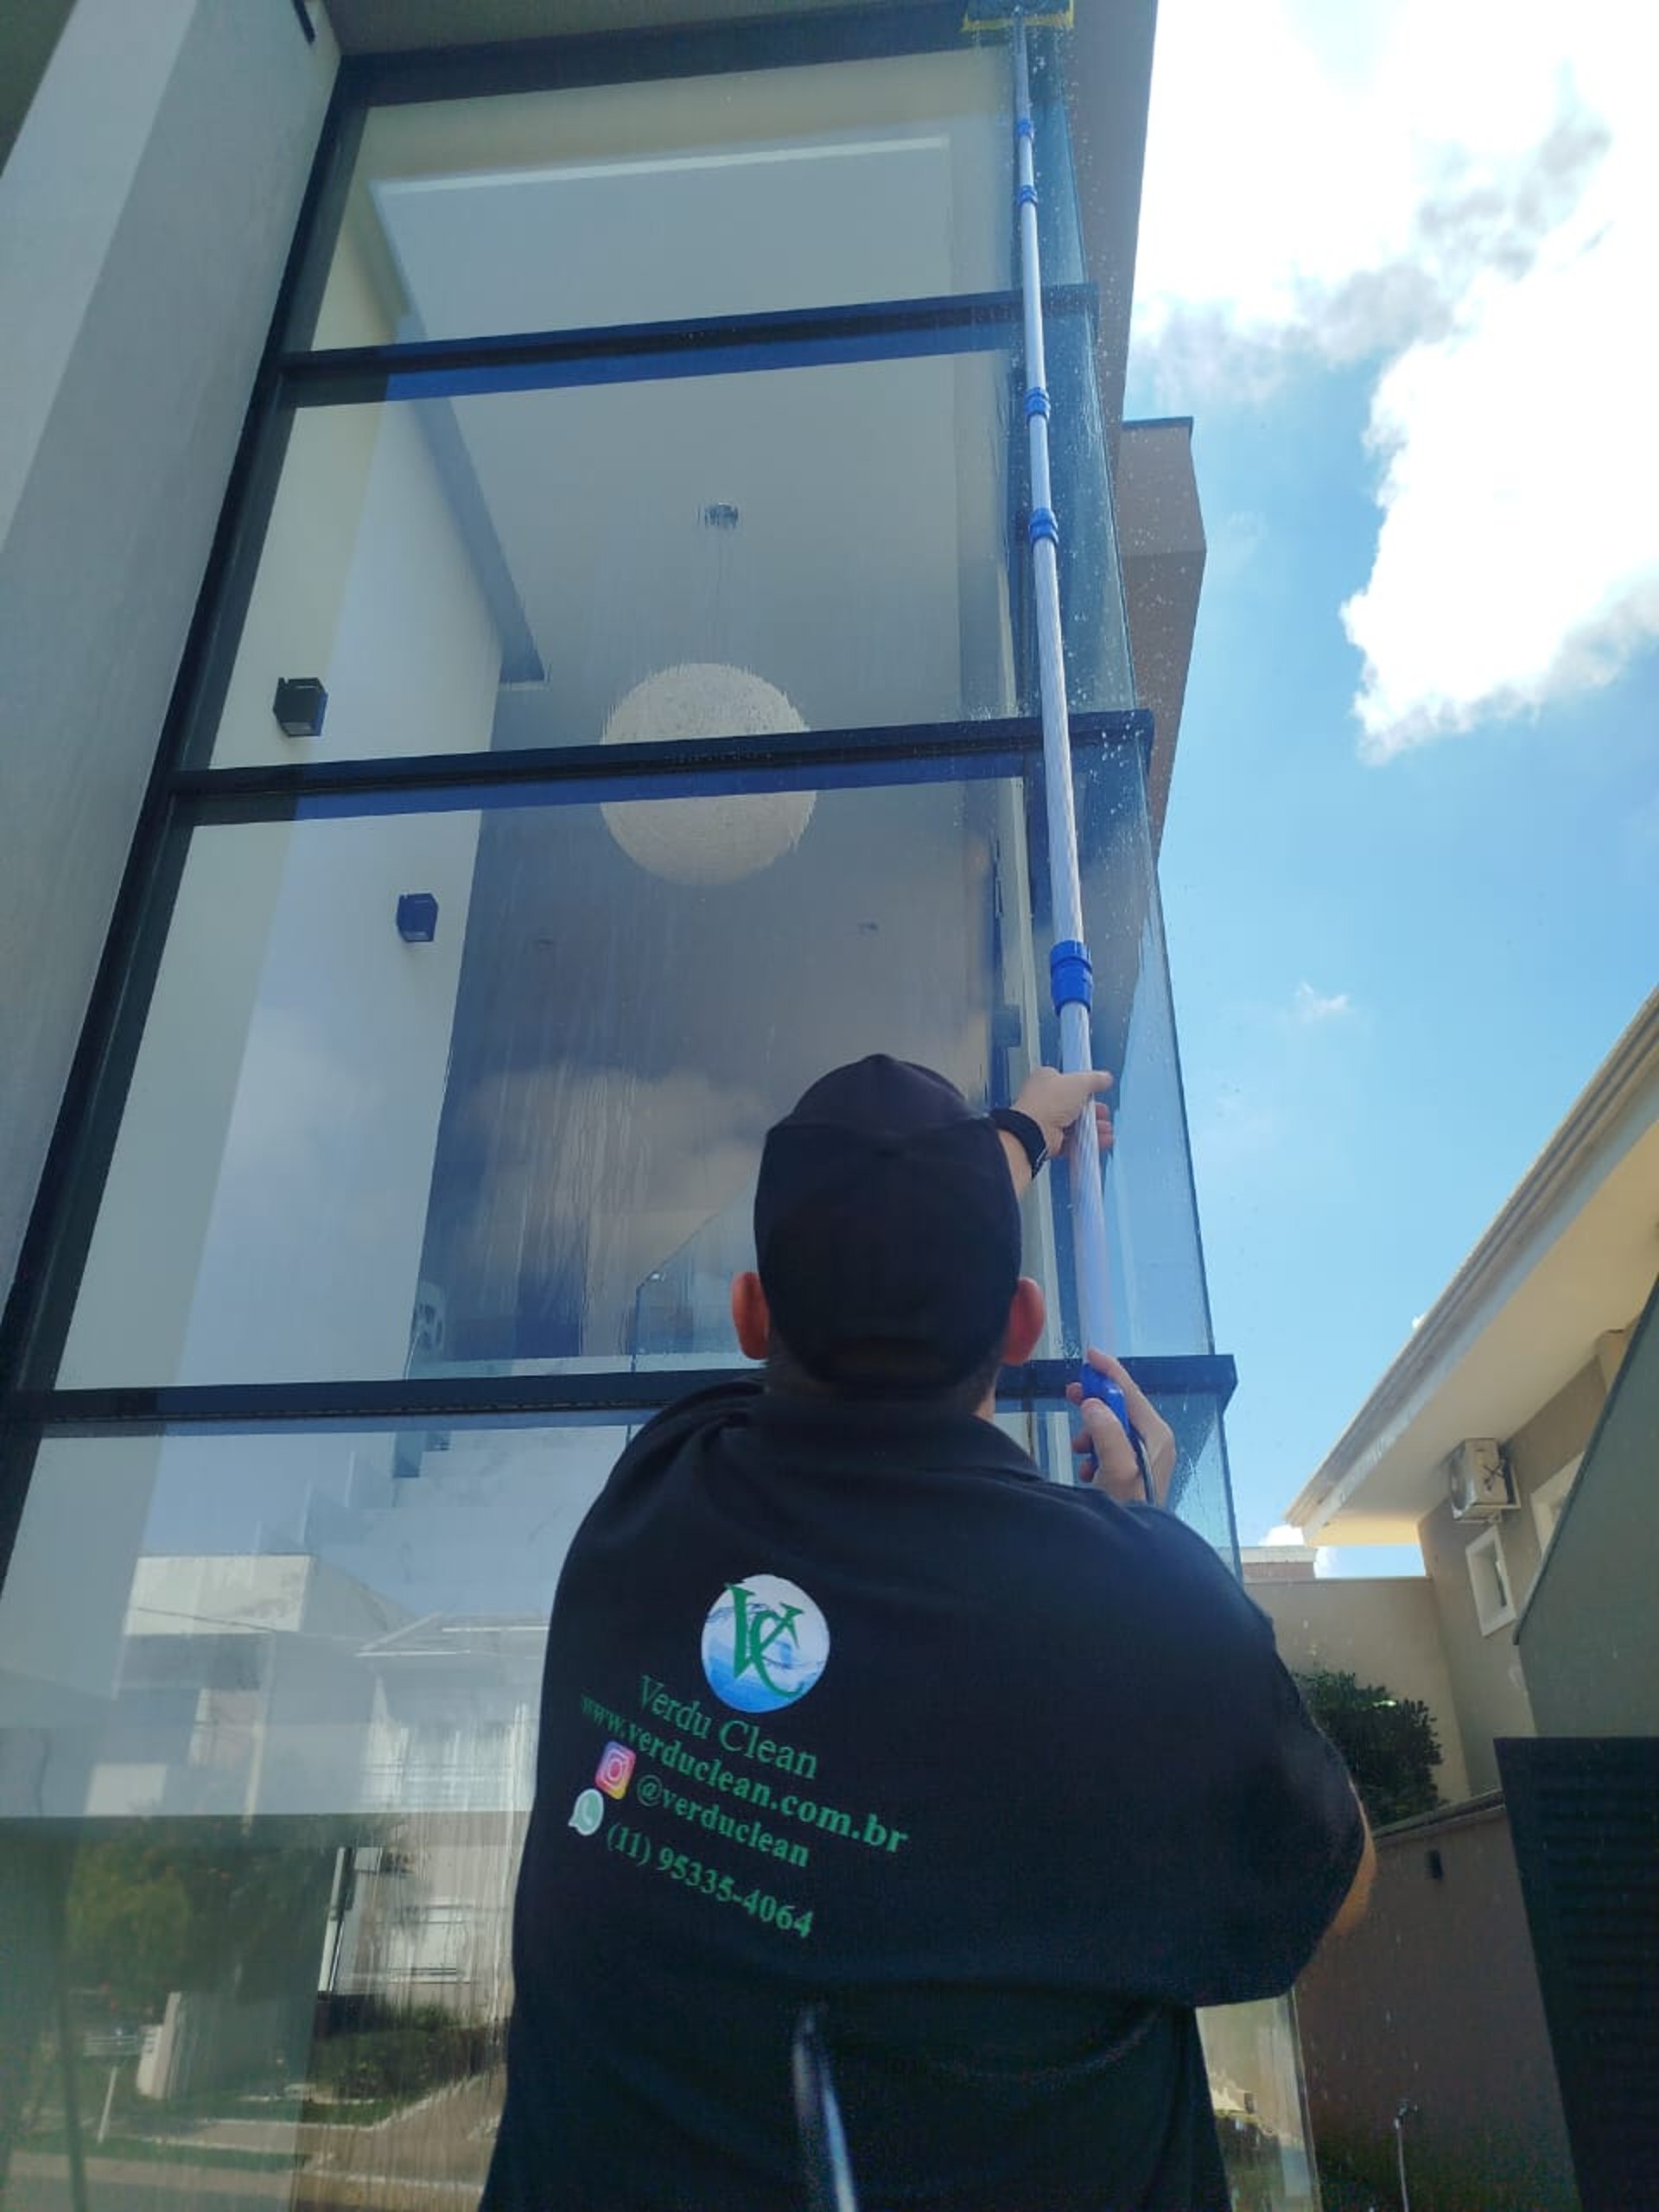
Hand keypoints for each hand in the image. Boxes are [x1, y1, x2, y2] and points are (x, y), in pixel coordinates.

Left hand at [1013, 1067, 1114, 1160]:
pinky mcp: (1047, 1140)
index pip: (1068, 1081)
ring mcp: (1044, 1121)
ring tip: (1106, 1131)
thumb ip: (1094, 1079)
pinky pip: (1069, 1141)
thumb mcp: (1079, 1083)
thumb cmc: (1048, 1102)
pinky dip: (1084, 1142)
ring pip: (1073, 1125)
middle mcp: (1043, 1100)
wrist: (1033, 1131)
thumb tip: (1105, 1077)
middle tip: (1103, 1114)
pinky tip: (1098, 1143)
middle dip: (1092, 1112)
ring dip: (1092, 1128)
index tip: (1097, 1092)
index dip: (1084, 1087)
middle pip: (1073, 1105)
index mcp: (1045, 1079)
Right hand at [1066, 1349, 1175, 1506]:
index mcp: (1156, 1435)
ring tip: (1079, 1449)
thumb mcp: (1117, 1469)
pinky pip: (1109, 1446)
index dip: (1109, 1371)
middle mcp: (1154, 1441)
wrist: (1133, 1550)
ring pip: (1111, 1426)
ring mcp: (1145, 1456)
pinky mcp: (1133, 1470)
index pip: (1131, 1391)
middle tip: (1070, 1394)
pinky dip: (1094, 1451)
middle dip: (1094, 1400)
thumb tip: (1092, 1404)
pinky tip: (1087, 1468)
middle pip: (1121, 1406)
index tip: (1089, 1355)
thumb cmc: (1129, 1509)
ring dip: (1091, 1432)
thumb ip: (1106, 1432)